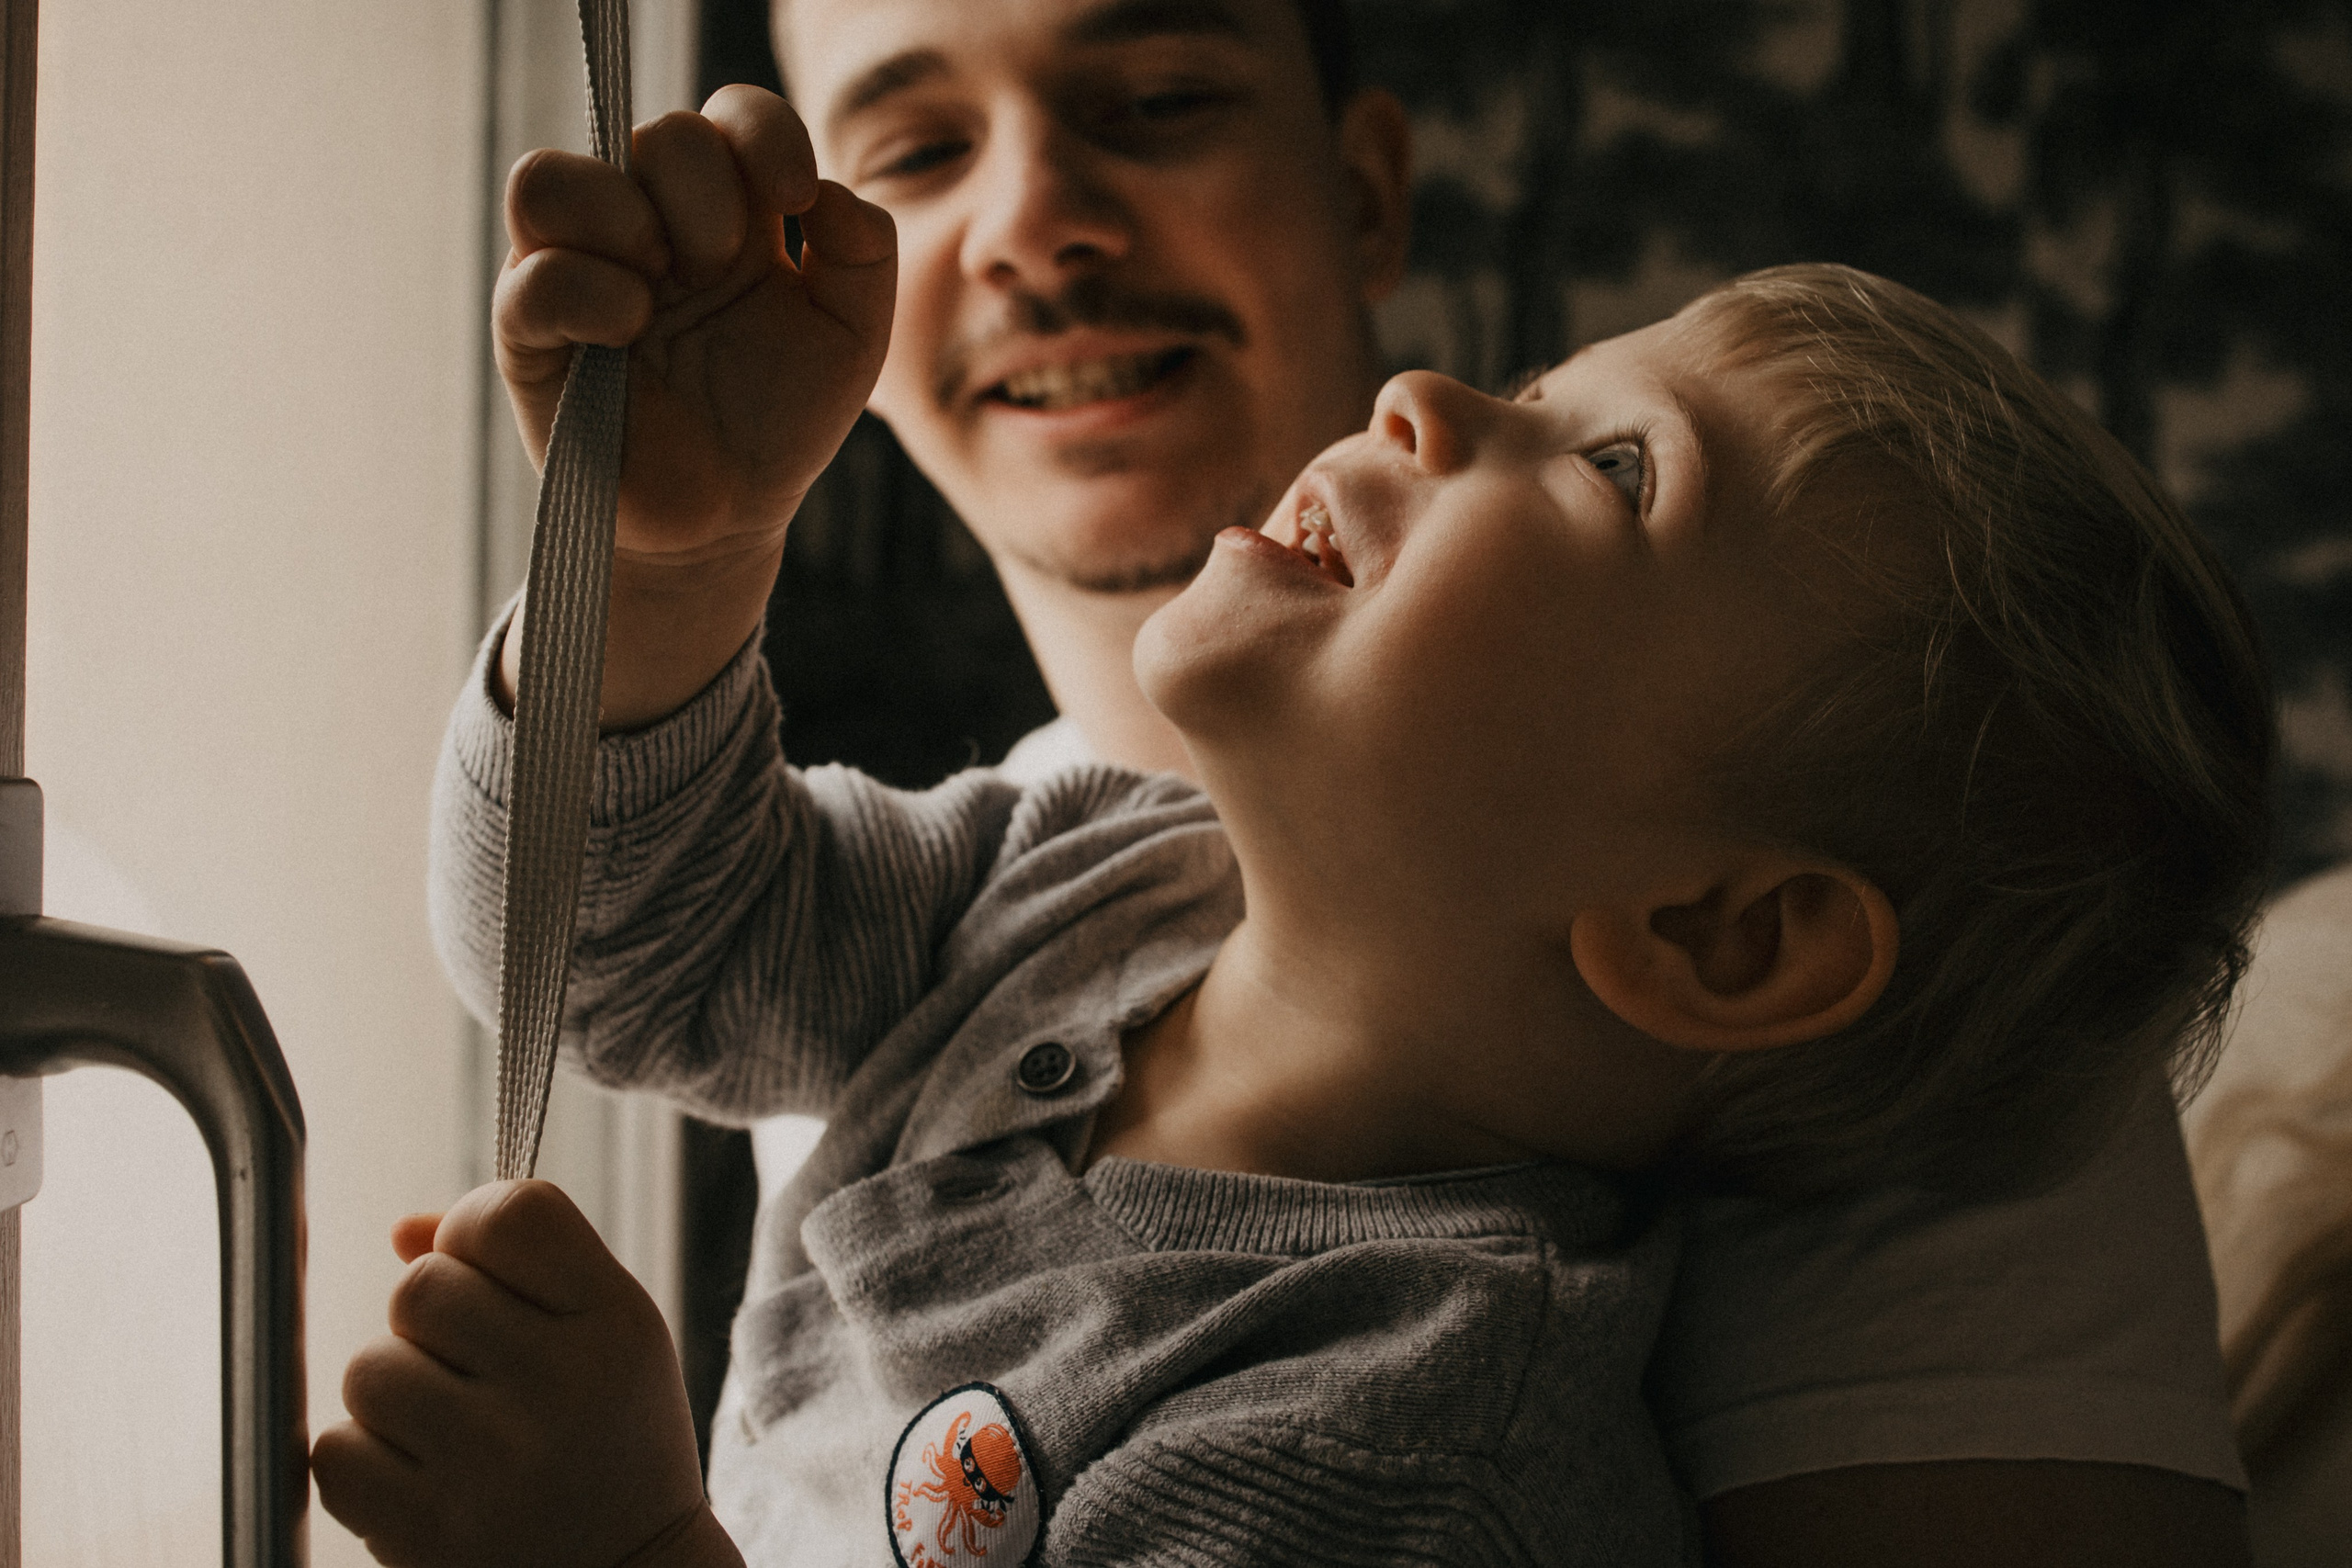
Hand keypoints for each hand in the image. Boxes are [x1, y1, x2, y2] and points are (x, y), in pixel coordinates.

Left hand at [312, 1181, 738, 1567]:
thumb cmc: (611, 1439)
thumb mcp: (610, 1337)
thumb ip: (526, 1265)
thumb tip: (403, 1231)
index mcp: (617, 1325)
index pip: (511, 1216)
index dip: (473, 1230)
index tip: (489, 1277)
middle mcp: (560, 1386)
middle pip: (421, 1286)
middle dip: (429, 1319)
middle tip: (473, 1368)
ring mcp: (490, 1464)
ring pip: (368, 1368)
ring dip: (392, 1390)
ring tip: (448, 1427)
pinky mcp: (426, 1533)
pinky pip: (335, 1451)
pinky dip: (363, 1460)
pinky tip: (422, 1478)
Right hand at [492, 85, 895, 727]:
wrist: (728, 518)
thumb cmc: (780, 420)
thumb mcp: (852, 337)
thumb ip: (865, 253)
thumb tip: (830, 192)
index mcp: (725, 214)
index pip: (726, 118)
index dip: (760, 129)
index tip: (793, 198)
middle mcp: (644, 228)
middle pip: (652, 133)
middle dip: (703, 189)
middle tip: (724, 265)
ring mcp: (579, 272)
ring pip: (550, 178)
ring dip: (624, 218)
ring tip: (663, 288)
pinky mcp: (531, 336)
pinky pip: (532, 276)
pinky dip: (588, 292)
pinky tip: (629, 332)